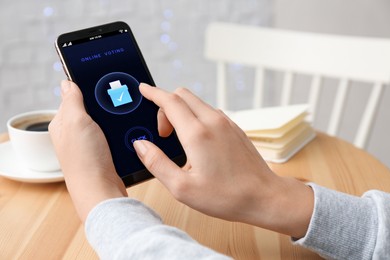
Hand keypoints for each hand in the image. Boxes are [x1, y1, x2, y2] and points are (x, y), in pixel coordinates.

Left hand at [49, 80, 126, 222]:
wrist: (102, 190)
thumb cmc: (85, 160)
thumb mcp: (76, 121)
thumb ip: (72, 100)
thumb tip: (67, 83)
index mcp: (63, 123)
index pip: (74, 96)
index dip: (87, 89)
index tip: (102, 84)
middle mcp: (75, 133)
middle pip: (92, 108)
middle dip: (104, 104)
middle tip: (116, 101)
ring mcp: (91, 143)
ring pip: (105, 121)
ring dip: (114, 118)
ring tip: (123, 116)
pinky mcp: (105, 152)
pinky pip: (114, 134)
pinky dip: (121, 131)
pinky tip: (126, 130)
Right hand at [134, 84, 313, 237]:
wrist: (264, 196)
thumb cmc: (226, 196)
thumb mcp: (182, 187)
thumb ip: (156, 163)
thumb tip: (140, 145)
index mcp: (197, 133)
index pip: (169, 101)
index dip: (153, 93)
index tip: (143, 89)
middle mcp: (213, 121)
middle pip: (182, 95)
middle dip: (166, 106)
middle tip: (163, 133)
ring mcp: (227, 123)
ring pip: (197, 103)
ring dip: (182, 112)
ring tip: (180, 141)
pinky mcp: (235, 128)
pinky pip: (210, 112)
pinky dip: (196, 117)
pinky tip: (197, 141)